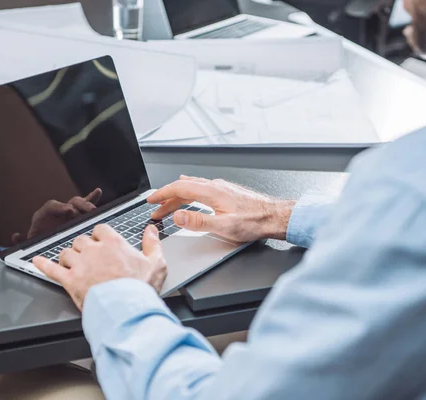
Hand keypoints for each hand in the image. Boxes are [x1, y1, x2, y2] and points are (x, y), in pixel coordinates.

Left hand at [12, 188, 102, 243]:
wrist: (43, 245)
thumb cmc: (38, 243)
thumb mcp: (29, 242)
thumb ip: (22, 240)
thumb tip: (16, 236)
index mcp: (45, 216)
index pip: (53, 206)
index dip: (61, 207)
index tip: (70, 211)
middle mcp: (58, 211)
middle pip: (71, 202)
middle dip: (80, 205)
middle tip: (88, 212)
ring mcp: (70, 212)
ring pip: (80, 204)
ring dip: (88, 204)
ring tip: (94, 209)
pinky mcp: (79, 216)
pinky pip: (86, 205)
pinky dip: (92, 198)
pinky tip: (97, 191)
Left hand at [33, 224, 166, 310]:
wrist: (126, 309)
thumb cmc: (141, 288)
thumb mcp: (156, 262)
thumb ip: (153, 243)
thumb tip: (151, 229)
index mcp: (113, 243)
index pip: (100, 229)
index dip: (100, 236)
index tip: (102, 242)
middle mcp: (93, 250)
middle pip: (81, 240)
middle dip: (83, 247)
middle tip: (89, 256)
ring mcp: (80, 265)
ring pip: (66, 253)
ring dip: (68, 257)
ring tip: (72, 263)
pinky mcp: (70, 281)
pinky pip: (52, 269)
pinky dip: (43, 264)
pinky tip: (37, 261)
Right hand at [147, 176, 295, 241]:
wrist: (274, 217)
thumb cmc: (254, 222)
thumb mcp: (224, 226)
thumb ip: (199, 221)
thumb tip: (178, 216)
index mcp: (212, 192)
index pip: (179, 188)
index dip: (162, 194)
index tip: (151, 200)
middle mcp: (215, 186)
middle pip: (184, 187)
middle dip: (166, 198)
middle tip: (155, 209)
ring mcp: (221, 188)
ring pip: (193, 188)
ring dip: (178, 197)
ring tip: (168, 206)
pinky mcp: (226, 192)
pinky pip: (201, 189)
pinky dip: (189, 195)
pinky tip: (190, 198)